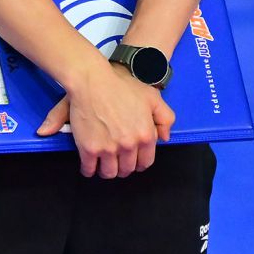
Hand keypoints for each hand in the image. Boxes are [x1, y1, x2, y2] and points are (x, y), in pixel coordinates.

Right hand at [36, 61, 174, 178]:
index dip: (138, 161)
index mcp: (146, 135)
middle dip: (122, 166)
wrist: (91, 80)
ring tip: (102, 161)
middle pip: (127, 169)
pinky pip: (89, 169)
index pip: (145, 162)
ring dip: (106, 169)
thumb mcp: (151, 96)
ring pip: (109, 173)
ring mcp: (108, 149)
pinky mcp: (89, 149)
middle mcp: (129, 145)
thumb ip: (165, 117)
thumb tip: (165, 138)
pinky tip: (89, 163)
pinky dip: (88, 169)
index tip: (131, 158)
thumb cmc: (120, 85)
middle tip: (116, 157)